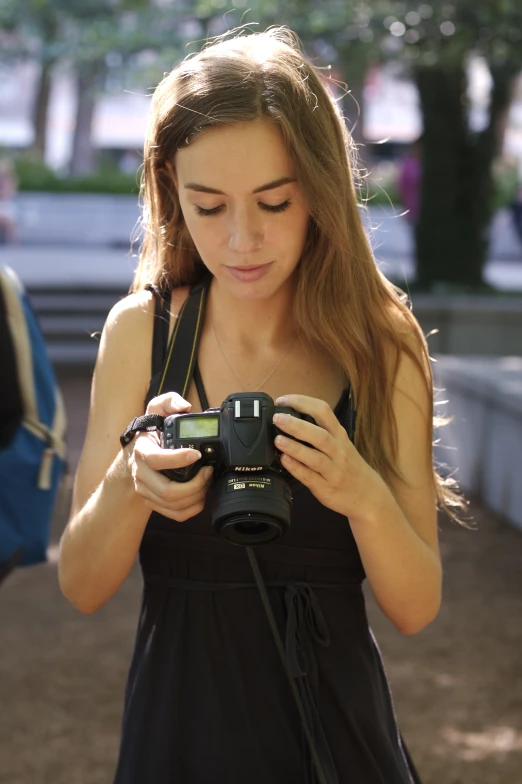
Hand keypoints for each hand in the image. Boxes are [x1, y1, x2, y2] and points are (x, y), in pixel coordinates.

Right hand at [128, 392, 212, 521]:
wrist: (134, 457)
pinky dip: (192, 509)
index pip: (157, 460)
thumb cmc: (150, 434)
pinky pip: (175, 515)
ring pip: (173, 505)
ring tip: (207, 481)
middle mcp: (141, 475)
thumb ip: (168, 401)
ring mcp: (146, 492)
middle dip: (195, 484)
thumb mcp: (156, 410)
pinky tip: (201, 496)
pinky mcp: (154, 503)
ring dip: (196, 496)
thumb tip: (183, 406)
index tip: (197, 454)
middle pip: (168, 491)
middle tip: (209, 471)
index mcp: (142, 452)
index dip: (178, 459)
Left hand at [273, 394, 380, 520]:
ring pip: (315, 457)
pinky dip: (296, 468)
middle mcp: (338, 451)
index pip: (323, 412)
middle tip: (277, 418)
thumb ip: (321, 433)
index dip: (302, 403)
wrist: (369, 495)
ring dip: (295, 447)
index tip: (283, 400)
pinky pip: (310, 477)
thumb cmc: (350, 467)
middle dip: (297, 425)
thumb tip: (290, 420)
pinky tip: (284, 460)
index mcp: (340, 436)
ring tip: (277, 440)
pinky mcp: (326, 488)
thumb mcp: (342, 444)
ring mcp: (333, 471)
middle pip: (319, 435)